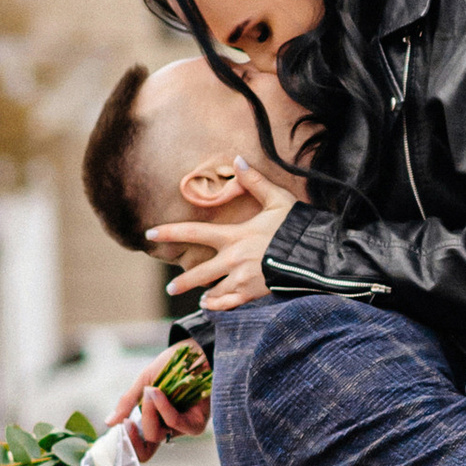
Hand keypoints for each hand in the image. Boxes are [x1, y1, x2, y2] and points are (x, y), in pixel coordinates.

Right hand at [111, 356, 209, 453]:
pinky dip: (163, 409)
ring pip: (157, 435)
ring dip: (150, 412)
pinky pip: (175, 423)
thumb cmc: (170, 366)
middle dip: (141, 419)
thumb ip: (128, 402)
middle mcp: (168, 429)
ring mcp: (182, 428)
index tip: (123, 423)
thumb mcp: (144, 381)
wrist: (193, 351)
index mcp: (154, 422)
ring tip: (152, 389)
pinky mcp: (197, 423)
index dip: (129, 443)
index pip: (140, 448)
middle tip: (143, 396)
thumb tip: (109, 422)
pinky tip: (158, 393)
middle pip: (147, 443)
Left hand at [150, 165, 296, 314]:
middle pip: (198, 274)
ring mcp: (243, 279)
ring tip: (199, 297)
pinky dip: (219, 305)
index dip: (169, 232)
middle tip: (170, 288)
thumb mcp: (277, 200)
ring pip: (214, 292)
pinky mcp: (254, 294)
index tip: (149, 234)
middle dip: (182, 282)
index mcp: (234, 236)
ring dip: (204, 294)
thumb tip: (238, 160)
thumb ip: (255, 182)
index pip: (193, 232)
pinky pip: (230, 304)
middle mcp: (233, 259)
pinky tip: (213, 304)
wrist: (315, 257)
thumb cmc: (297, 227)